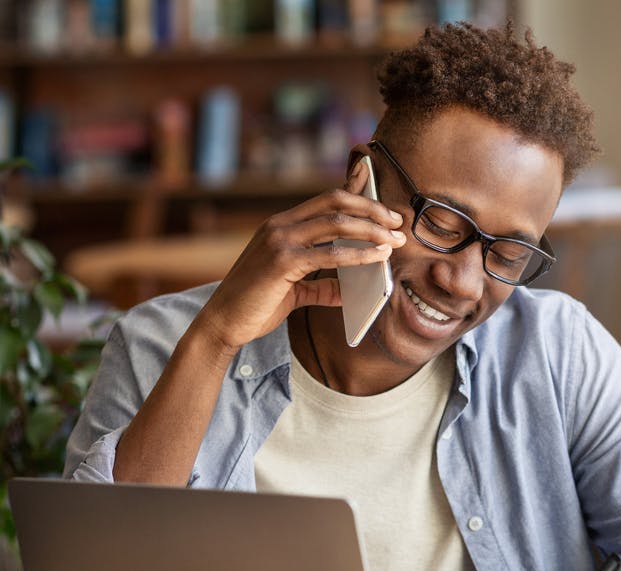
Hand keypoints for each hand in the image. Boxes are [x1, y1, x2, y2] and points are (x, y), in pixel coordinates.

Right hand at [192, 159, 405, 354]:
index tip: (386, 210)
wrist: (223, 322)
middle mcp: (279, 225)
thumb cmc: (255, 306)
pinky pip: (330, 254)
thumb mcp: (292, 291)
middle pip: (335, 202)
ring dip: (372, 230)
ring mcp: (279, 241)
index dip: (358, 197)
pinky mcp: (282, 262)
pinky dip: (359, 254)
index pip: (326, 199)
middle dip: (372, 209)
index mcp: (280, 225)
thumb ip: (320, 286)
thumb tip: (350, 291)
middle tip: (398, 222)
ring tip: (395, 240)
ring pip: (336, 223)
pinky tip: (378, 259)